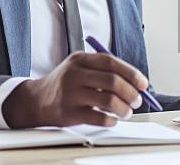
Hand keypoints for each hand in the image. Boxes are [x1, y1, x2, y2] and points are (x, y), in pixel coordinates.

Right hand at [2, 52, 147, 127]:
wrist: (37, 100)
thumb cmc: (66, 83)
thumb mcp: (79, 67)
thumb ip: (103, 70)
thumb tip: (135, 83)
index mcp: (79, 59)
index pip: (111, 62)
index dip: (130, 72)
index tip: (143, 83)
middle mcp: (74, 74)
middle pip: (112, 81)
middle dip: (130, 92)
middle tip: (137, 100)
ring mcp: (71, 94)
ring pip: (108, 100)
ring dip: (124, 108)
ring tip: (127, 112)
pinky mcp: (69, 113)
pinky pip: (98, 117)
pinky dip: (111, 120)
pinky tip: (112, 119)